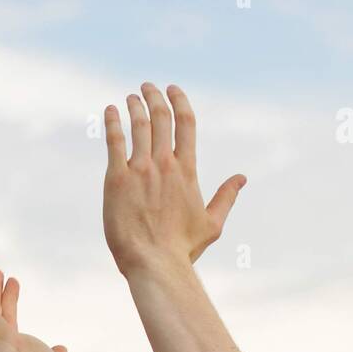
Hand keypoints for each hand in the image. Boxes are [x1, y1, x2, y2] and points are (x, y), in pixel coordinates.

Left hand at [103, 82, 245, 277]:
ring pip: (138, 125)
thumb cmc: (182, 249)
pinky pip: (114, 142)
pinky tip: (110, 111)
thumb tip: (242, 178)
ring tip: (130, 98)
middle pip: (160, 117)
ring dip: (134, 106)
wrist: (155, 264)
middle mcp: (164, 165)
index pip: (186, 123)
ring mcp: (140, 170)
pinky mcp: (117, 180)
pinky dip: (112, 122)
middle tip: (147, 87)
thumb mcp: (212, 224)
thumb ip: (226, 197)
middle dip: (154, 97)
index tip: (172, 89)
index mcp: (187, 171)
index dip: (179, 101)